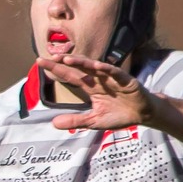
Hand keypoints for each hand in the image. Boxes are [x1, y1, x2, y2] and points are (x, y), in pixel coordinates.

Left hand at [44, 53, 163, 132]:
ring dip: (81, 63)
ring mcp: (112, 78)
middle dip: (64, 63)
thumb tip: (54, 123)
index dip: (56, 69)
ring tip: (67, 60)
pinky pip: (115, 73)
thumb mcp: (94, 121)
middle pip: (78, 68)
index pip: (70, 76)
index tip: (40, 62)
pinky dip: (107, 69)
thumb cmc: (118, 115)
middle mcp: (99, 79)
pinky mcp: (126, 80)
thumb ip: (75, 121)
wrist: (142, 115)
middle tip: (49, 58)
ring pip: (94, 67)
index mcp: (90, 87)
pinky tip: (97, 66)